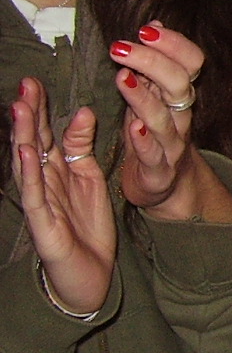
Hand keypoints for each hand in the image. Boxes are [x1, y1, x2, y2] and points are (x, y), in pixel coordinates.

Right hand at [10, 79, 113, 314]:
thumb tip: (83, 112)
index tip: (38, 81)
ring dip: (23, 135)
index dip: (42, 109)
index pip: (46, 133)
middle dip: (29, 114)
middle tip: (26, 84)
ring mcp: (39, 200)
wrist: (89, 271)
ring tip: (21, 108)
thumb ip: (81, 147)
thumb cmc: (85, 224)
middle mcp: (43, 181)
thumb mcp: (88, 177)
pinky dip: (30, 172)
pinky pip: (34, 193)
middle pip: (33, 142)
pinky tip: (26, 152)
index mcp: (56, 169)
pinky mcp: (42, 221)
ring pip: (28, 163)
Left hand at [111, 22, 231, 222]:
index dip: (174, 43)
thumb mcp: (152, 95)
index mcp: (179, 95)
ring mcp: (172, 145)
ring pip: (164, 118)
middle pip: (179, 84)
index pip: (192, 62)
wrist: (163, 185)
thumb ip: (152, 64)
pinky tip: (133, 127)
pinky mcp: (158, 171)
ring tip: (121, 77)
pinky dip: (145, 141)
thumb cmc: (152, 135)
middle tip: (121, 47)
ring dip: (143, 97)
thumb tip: (154, 24)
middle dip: (153, 62)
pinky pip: (155, 155)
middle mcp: (181, 117)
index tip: (146, 30)